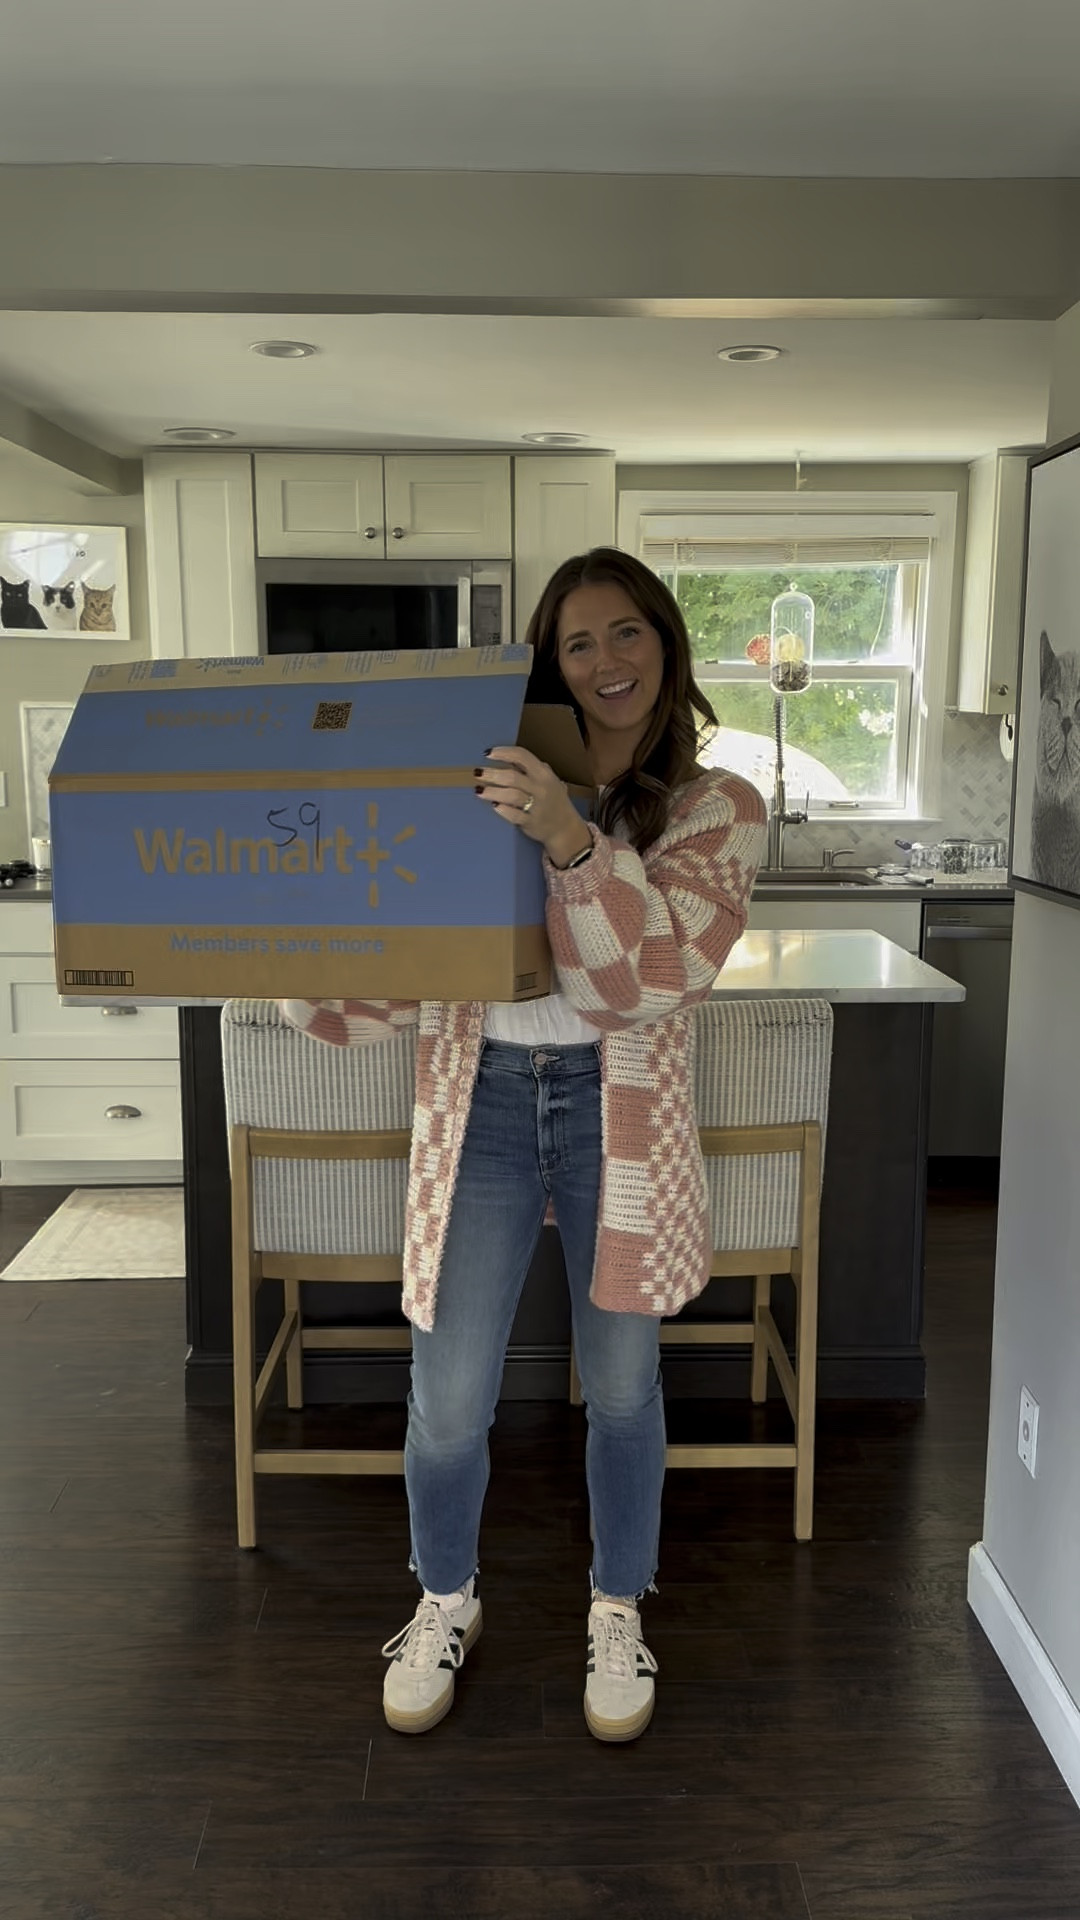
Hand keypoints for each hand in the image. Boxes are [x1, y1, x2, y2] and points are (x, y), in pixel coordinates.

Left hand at [475, 745, 588, 862]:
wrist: (565, 828)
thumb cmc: (552, 800)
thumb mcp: (548, 780)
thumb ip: (532, 769)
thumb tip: (507, 757)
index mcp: (544, 774)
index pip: (522, 756)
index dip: (503, 753)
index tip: (488, 753)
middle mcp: (540, 788)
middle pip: (513, 777)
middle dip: (492, 774)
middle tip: (477, 773)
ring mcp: (536, 806)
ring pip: (511, 796)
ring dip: (493, 791)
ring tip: (478, 790)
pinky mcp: (531, 822)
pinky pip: (515, 815)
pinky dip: (503, 810)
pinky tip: (494, 806)